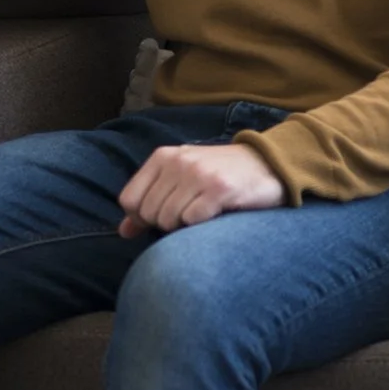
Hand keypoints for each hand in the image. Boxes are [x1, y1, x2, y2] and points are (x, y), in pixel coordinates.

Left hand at [116, 140, 283, 237]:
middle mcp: (177, 162)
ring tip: (202, 213)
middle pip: (149, 214)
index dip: (142, 218)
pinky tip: (214, 215)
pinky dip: (201, 225)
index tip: (161, 219)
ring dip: (184, 226)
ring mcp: (197, 174)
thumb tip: (123, 231)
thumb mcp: (179, 179)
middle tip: (189, 215)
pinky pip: (193, 220)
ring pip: (168, 219)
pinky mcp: (218, 189)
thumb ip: (149, 200)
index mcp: (162, 157)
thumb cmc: (217, 175)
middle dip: (165, 224)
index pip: (129, 200)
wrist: (265, 164)